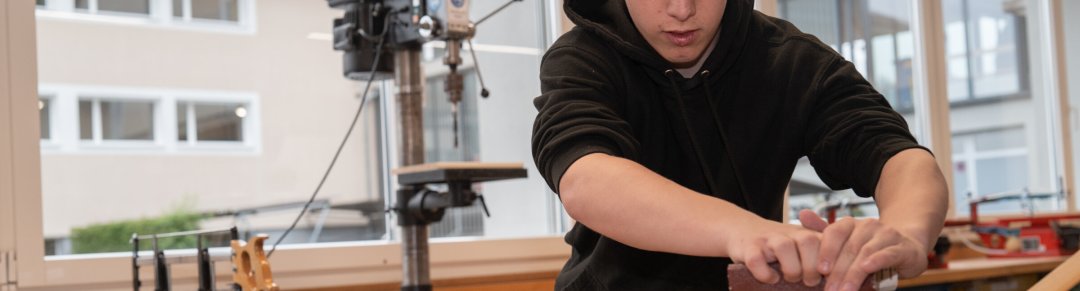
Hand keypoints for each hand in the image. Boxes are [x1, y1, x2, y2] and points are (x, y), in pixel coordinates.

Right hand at [727, 217, 823, 286]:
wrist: (743, 230)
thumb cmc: (779, 249)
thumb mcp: (801, 246)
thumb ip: (819, 256)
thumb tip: (836, 279)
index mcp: (806, 233)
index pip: (827, 240)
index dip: (831, 260)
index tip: (828, 276)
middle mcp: (787, 233)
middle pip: (808, 241)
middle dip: (811, 267)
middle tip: (809, 280)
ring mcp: (767, 239)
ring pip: (784, 247)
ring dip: (791, 269)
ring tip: (790, 278)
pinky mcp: (748, 247)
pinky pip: (757, 259)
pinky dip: (765, 274)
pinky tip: (771, 279)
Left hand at [799, 210, 928, 290]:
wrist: (907, 245)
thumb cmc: (871, 246)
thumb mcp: (847, 240)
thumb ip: (824, 231)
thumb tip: (802, 215)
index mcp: (851, 224)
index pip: (835, 233)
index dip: (826, 251)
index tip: (819, 270)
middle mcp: (868, 226)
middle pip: (849, 248)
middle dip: (838, 272)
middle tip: (829, 289)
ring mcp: (886, 235)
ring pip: (866, 253)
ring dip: (853, 273)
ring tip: (845, 290)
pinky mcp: (902, 248)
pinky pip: (888, 254)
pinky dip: (876, 261)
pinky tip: (867, 269)